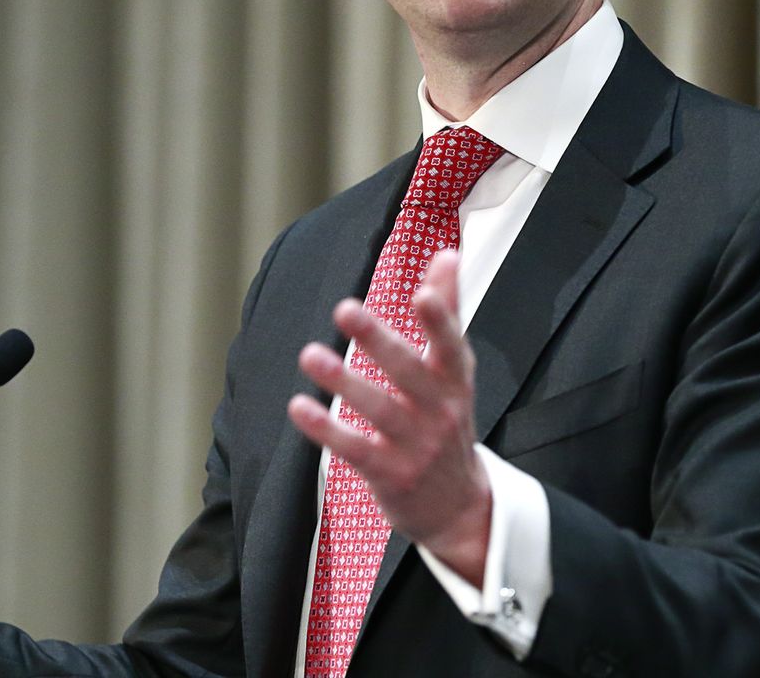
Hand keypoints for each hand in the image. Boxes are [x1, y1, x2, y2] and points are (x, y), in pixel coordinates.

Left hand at [287, 249, 491, 582]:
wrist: (459, 507)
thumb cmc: (448, 420)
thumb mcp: (455, 370)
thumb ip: (448, 310)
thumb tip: (448, 252)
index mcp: (455, 380)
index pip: (451, 345)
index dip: (440, 320)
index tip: (422, 293)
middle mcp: (441, 411)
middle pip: (410, 373)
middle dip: (378, 341)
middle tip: (345, 308)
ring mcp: (417, 446)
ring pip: (379, 411)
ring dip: (344, 382)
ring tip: (310, 354)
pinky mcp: (391, 475)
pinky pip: (355, 450)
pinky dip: (327, 430)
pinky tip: (300, 407)